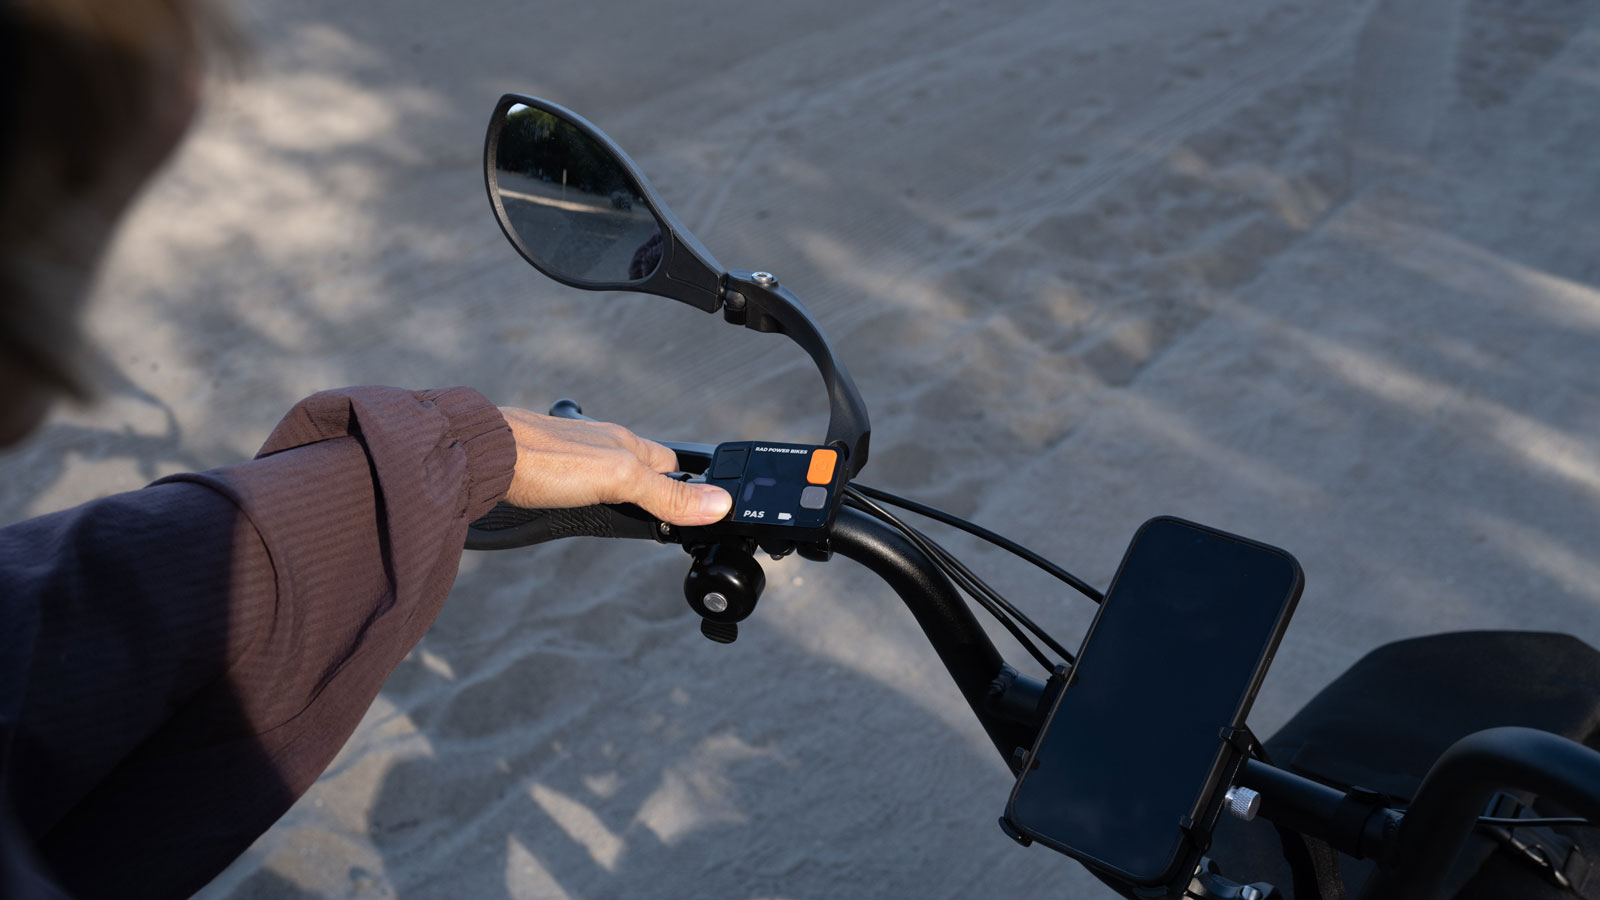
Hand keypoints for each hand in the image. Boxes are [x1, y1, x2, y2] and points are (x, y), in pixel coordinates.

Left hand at [498, 408, 731, 525]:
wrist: (482, 456)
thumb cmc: (545, 461)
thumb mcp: (618, 482)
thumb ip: (666, 495)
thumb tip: (719, 503)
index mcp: (625, 442)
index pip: (671, 466)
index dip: (686, 488)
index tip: (695, 513)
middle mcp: (601, 444)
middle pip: (641, 468)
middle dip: (654, 490)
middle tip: (663, 520)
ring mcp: (572, 454)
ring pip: (608, 473)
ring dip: (619, 491)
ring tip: (625, 515)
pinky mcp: (544, 466)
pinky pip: (577, 479)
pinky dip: (586, 492)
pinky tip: (575, 504)